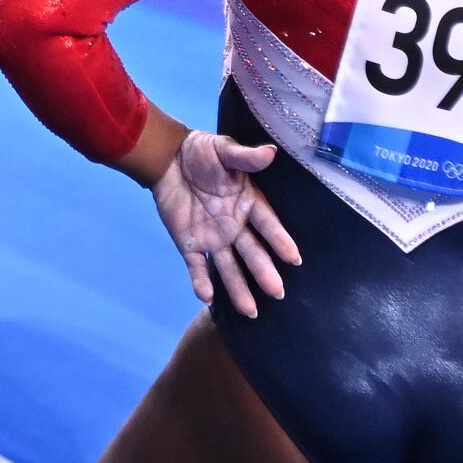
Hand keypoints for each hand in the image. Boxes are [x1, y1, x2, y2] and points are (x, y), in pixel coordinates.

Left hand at [153, 131, 300, 319]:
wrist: (168, 158)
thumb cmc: (201, 152)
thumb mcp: (224, 150)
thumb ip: (245, 157)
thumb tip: (271, 152)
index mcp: (248, 204)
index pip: (267, 225)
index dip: (279, 240)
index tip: (294, 258)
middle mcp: (235, 226)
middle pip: (252, 252)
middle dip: (264, 272)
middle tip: (278, 293)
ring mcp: (214, 237)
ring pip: (228, 267)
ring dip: (238, 288)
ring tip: (250, 311)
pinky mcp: (190, 244)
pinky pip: (198, 266)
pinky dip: (201, 280)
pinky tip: (207, 297)